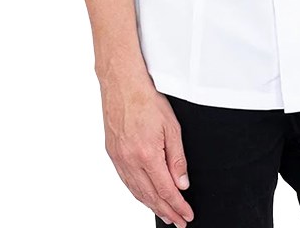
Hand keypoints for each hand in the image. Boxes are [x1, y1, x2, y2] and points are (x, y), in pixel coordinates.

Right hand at [100, 77, 193, 226]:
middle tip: (179, 221)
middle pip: (151, 196)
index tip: (187, 215)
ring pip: (137, 192)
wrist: (123, 85)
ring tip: (165, 214)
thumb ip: (177, 158)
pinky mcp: (113, 154)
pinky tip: (145, 197)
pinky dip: (138, 193)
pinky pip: (126, 181)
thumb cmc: (147, 100)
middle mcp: (130, 161)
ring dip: (152, 206)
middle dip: (167, 211)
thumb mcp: (172, 127)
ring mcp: (119, 159)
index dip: (178, 206)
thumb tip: (182, 183)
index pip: (166, 190)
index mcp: (147, 155)